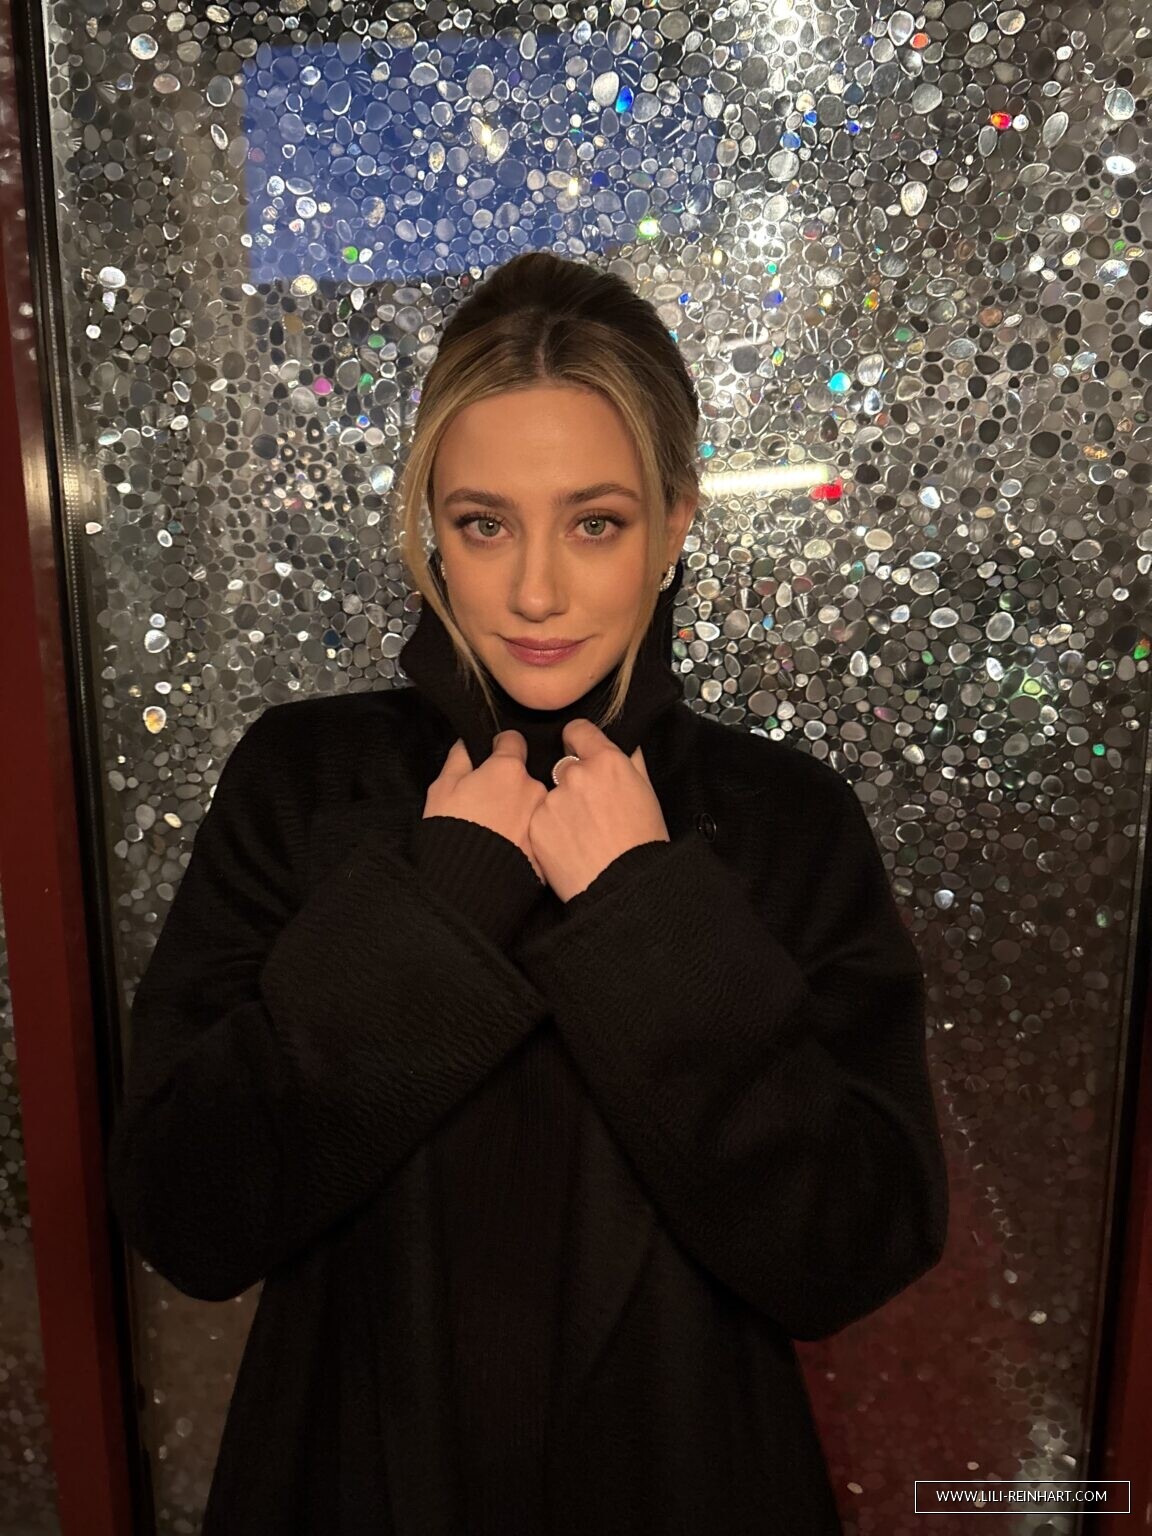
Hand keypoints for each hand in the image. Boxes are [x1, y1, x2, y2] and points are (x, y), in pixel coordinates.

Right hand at [422, 732, 547, 879]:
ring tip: (496, 831)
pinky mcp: (546, 846)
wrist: (467, 883)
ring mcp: (543, 819)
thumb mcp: (442, 789)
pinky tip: (506, 846)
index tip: (493, 755)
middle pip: (524, 776)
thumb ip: (459, 759)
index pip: (513, 740)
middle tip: (487, 804)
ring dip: (519, 810)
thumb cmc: (450, 831)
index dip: (501, 746)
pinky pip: (535, 832)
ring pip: (532, 804)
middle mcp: (533, 788)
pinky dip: (524, 835)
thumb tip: (467, 744)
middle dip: (509, 784)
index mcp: (507, 768)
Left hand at [527, 718, 669, 902]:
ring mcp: (553, 800)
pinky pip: (540, 820)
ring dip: (560, 808)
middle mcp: (576, 775)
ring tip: (582, 835)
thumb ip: (630, 759)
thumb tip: (621, 741)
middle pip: (564, 766)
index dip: (578, 741)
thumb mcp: (647, 792)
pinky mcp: (537, 826)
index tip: (578, 750)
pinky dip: (550, 830)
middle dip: (573, 781)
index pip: (578, 730)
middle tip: (589, 809)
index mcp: (607, 761)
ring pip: (551, 795)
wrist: (624, 887)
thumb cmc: (643, 843)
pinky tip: (569, 847)